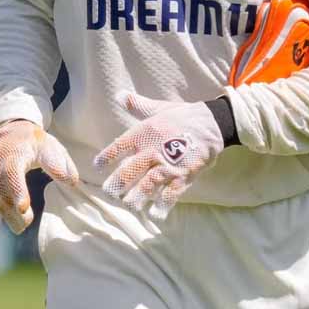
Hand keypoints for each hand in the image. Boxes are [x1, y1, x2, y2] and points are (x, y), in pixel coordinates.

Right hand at [0, 120, 78, 234]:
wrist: (12, 131)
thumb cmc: (36, 142)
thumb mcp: (51, 146)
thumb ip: (60, 164)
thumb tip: (71, 181)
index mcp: (15, 151)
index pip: (13, 171)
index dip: (17, 190)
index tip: (23, 207)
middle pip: (0, 186)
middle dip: (11, 206)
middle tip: (26, 223)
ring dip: (4, 212)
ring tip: (19, 228)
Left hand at [94, 91, 223, 220]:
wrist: (211, 123)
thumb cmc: (181, 116)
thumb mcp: (157, 108)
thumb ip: (136, 104)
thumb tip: (118, 94)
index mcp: (144, 133)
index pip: (119, 145)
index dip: (107, 156)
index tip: (97, 166)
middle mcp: (153, 149)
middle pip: (130, 169)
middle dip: (118, 183)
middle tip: (109, 192)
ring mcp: (169, 165)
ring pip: (148, 184)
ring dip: (137, 197)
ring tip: (129, 205)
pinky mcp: (184, 175)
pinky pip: (172, 193)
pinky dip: (163, 205)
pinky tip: (155, 214)